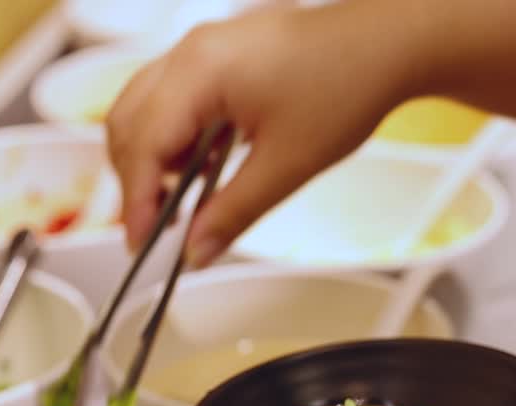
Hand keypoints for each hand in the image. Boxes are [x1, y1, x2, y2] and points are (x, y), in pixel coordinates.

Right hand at [106, 2, 420, 266]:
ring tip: (184, 199)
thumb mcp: (287, 165)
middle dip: (135, 179)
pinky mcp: (218, 55)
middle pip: (128, 123)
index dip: (136, 200)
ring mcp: (203, 49)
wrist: (388, 44)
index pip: (142, 144)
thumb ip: (233, 212)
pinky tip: (204, 167)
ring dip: (155, 158)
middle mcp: (191, 52)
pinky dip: (177, 137)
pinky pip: (173, 97)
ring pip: (144, 109)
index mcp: (200, 71)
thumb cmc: (348, 82)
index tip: (141, 241)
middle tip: (155, 228)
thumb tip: (198, 250)